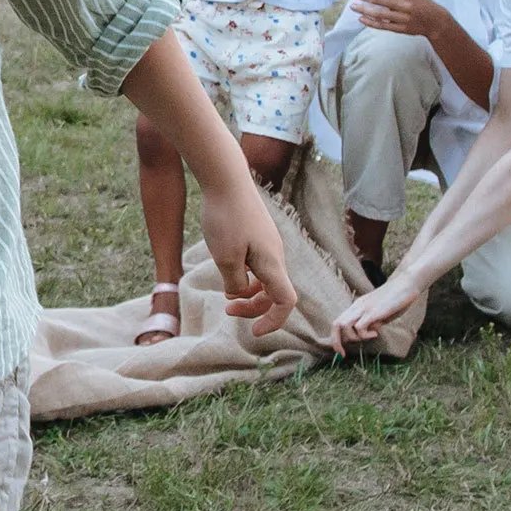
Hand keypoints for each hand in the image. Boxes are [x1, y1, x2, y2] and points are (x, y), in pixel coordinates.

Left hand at [198, 175, 297, 337]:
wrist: (227, 179)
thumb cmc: (225, 217)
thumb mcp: (224, 257)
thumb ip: (234, 281)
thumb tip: (238, 292)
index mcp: (272, 263)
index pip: (285, 301)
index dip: (274, 321)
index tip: (254, 331)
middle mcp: (276, 254)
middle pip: (275, 293)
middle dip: (255, 307)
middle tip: (228, 310)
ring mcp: (268, 243)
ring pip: (266, 278)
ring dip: (249, 291)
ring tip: (227, 295)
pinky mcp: (259, 234)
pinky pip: (259, 264)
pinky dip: (247, 274)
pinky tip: (228, 270)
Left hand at [331, 269, 422, 353]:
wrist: (405, 283)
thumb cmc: (396, 299)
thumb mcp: (381, 312)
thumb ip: (373, 322)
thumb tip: (369, 333)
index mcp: (357, 306)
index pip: (338, 322)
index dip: (336, 338)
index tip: (342, 351)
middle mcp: (356, 306)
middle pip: (335, 324)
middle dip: (336, 342)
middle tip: (343, 353)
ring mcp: (363, 308)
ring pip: (343, 325)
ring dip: (353, 338)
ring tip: (369, 336)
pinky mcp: (373, 311)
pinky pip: (359, 327)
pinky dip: (365, 335)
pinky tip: (376, 333)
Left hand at [350, 0, 446, 38]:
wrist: (435, 20)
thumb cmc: (421, 0)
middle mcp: (405, 4)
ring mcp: (403, 18)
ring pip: (379, 14)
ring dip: (364, 10)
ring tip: (353, 6)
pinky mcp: (401, 29)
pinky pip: (383, 26)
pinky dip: (370, 23)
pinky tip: (361, 18)